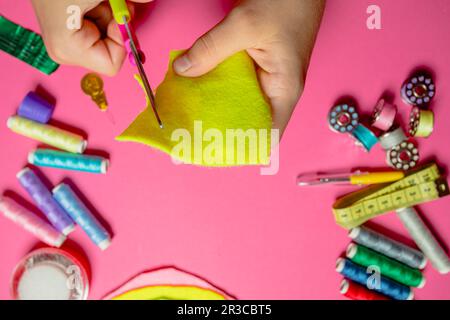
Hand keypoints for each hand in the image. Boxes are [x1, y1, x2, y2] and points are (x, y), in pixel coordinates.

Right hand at [31, 0, 152, 75]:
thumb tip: (150, 0)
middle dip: (115, 25)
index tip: (115, 13)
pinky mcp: (65, 33)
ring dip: (108, 16)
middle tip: (108, 2)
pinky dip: (101, 13)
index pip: (112, 63)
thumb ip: (130, 0)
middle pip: (109, 52)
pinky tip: (90, 1)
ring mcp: (63, 44)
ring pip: (105, 39)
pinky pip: (96, 29)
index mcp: (68, 49)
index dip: (120, 38)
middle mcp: (64, 52)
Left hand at [173, 0, 324, 134]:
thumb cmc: (288, 2)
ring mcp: (266, 77)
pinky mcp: (256, 64)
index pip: (266, 135)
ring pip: (238, 101)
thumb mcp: (245, 25)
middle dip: (222, 128)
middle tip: (192, 132)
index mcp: (284, 91)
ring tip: (189, 114)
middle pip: (248, 121)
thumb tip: (182, 69)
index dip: (243, 147)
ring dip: (216, 105)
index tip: (214, 151)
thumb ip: (211, 49)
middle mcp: (276, 90)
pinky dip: (217, 84)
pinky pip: (234, 81)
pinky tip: (196, 84)